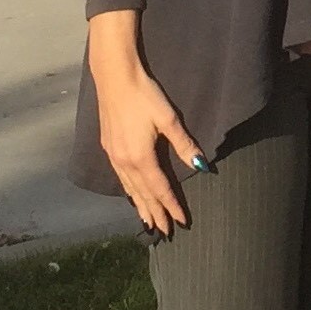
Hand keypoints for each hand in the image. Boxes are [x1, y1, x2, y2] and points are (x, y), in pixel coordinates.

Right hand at [87, 11, 204, 235]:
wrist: (115, 78)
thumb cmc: (144, 96)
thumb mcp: (168, 119)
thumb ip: (184, 144)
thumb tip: (202, 166)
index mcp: (140, 158)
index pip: (160, 189)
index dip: (172, 206)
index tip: (182, 221)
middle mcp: (124, 162)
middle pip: (143, 194)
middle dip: (155, 213)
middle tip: (164, 232)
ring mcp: (113, 156)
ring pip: (129, 188)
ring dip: (140, 206)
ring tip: (148, 221)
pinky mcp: (108, 147)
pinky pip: (121, 178)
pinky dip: (129, 191)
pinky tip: (132, 194)